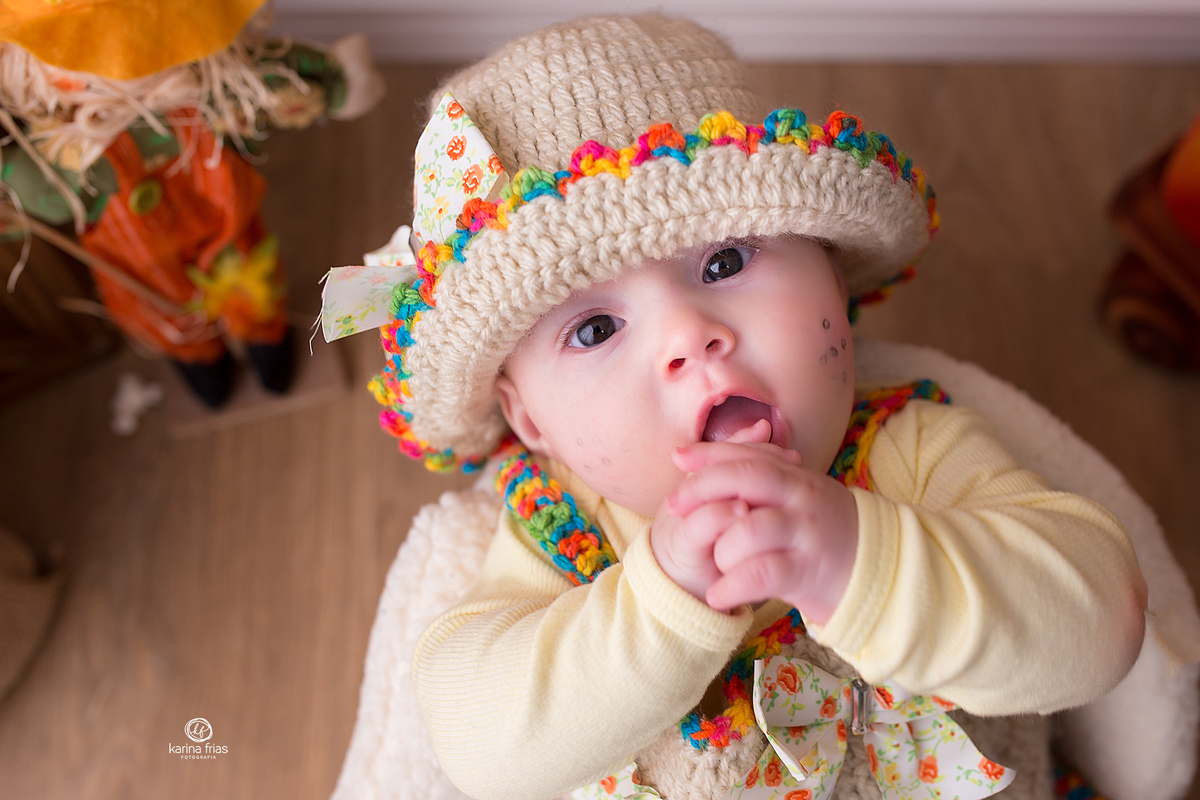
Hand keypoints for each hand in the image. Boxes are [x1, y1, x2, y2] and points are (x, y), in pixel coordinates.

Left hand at [667, 420, 858, 622]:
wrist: (882, 571)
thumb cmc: (822, 533)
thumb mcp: (797, 497)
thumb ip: (760, 477)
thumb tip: (698, 456)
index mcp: (796, 477)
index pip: (748, 455)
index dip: (710, 454)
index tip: (677, 458)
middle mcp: (802, 498)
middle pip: (746, 479)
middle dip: (703, 489)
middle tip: (676, 508)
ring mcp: (806, 534)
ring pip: (748, 529)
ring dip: (720, 548)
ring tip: (715, 564)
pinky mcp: (809, 572)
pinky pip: (761, 574)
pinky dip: (732, 586)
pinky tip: (717, 595)